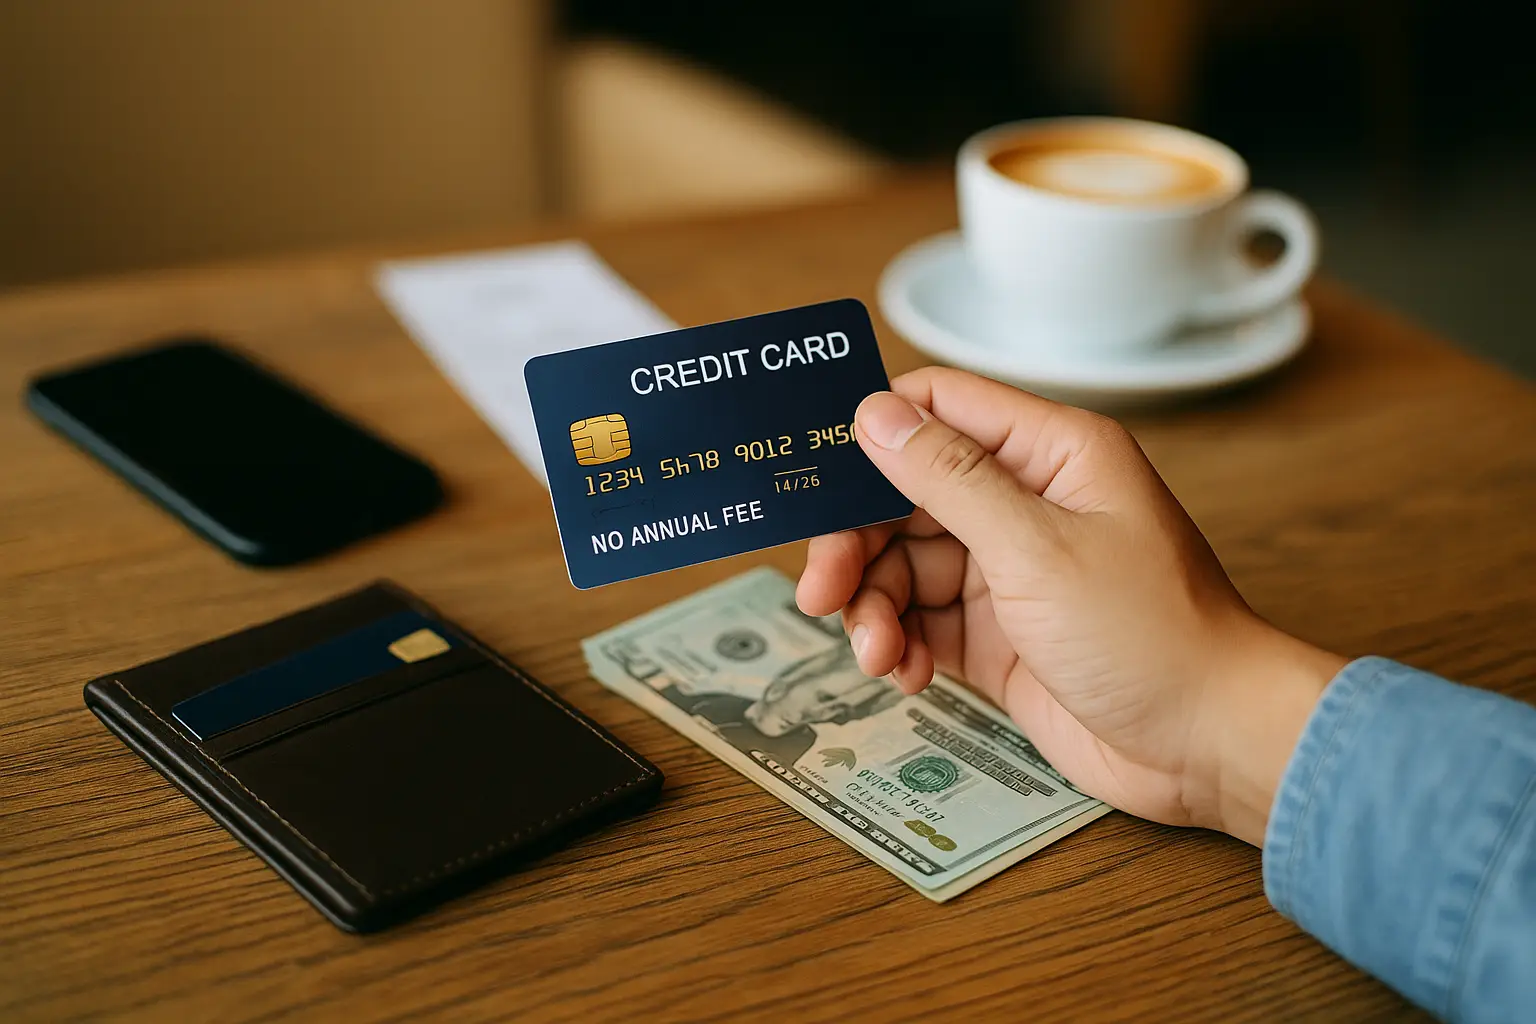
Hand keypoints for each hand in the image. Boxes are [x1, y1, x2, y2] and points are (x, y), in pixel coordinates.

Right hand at [797, 368, 1345, 844]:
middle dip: (857, 544)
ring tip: (876, 655)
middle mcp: (1025, 502)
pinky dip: (900, 646)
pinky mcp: (997, 634)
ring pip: (903, 565)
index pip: (939, 408)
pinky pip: (920, 623)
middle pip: (904, 495)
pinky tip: (905, 675)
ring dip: (874, 608)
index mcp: (1050, 453)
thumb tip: (876, 414)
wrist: (1206, 746)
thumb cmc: (1152, 636)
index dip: (873, 434)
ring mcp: (1009, 570)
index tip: (817, 479)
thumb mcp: (1037, 549)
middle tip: (822, 591)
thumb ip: (949, 479)